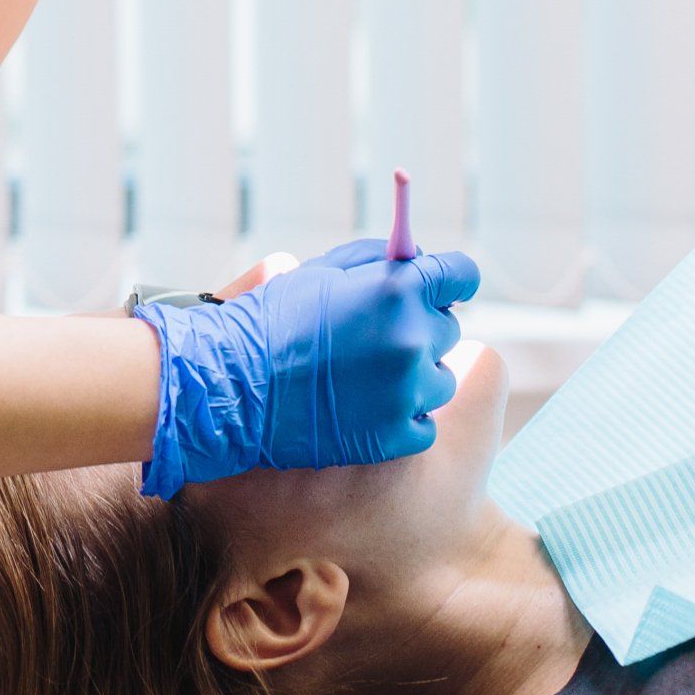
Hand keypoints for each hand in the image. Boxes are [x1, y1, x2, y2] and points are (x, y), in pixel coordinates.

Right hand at [133, 235, 478, 499]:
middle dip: (421, 326)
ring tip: (364, 376)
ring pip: (439, 379)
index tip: (443, 288)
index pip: (461, 274)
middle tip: (377, 334)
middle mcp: (411, 340)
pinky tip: (363, 407)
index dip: (451, 280)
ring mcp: (407, 392)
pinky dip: (401, 415)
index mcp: (396, 290)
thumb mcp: (321, 271)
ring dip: (413, 374)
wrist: (232, 386)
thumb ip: (376, 259)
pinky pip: (423, 423)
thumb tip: (415, 259)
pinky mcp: (396, 436)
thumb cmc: (270, 321)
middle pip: (448, 328)